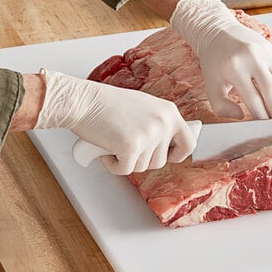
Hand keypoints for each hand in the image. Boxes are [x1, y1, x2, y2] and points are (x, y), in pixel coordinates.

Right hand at [35, 69, 195, 174]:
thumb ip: (160, 124)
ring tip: (114, 143)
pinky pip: (126, 170)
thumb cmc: (107, 104)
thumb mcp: (146, 107)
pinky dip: (113, 166)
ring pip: (143, 167)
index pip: (188, 143)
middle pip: (161, 161)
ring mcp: (149, 135)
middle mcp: (163, 123)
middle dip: (142, 159)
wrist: (83, 101)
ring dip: (127, 161)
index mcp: (170, 112)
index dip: (176, 155)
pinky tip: (105, 152)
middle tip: (126, 146)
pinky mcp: (131, 146)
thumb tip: (171, 145)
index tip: (165, 156)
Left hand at [170, 0, 271, 119]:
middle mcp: (253, 57)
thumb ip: (221, 106)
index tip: (264, 129)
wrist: (219, 32)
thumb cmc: (215, 62)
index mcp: (234, 66)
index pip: (253, 98)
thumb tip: (241, 116)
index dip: (261, 116)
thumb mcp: (210, 84)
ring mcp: (267, 52)